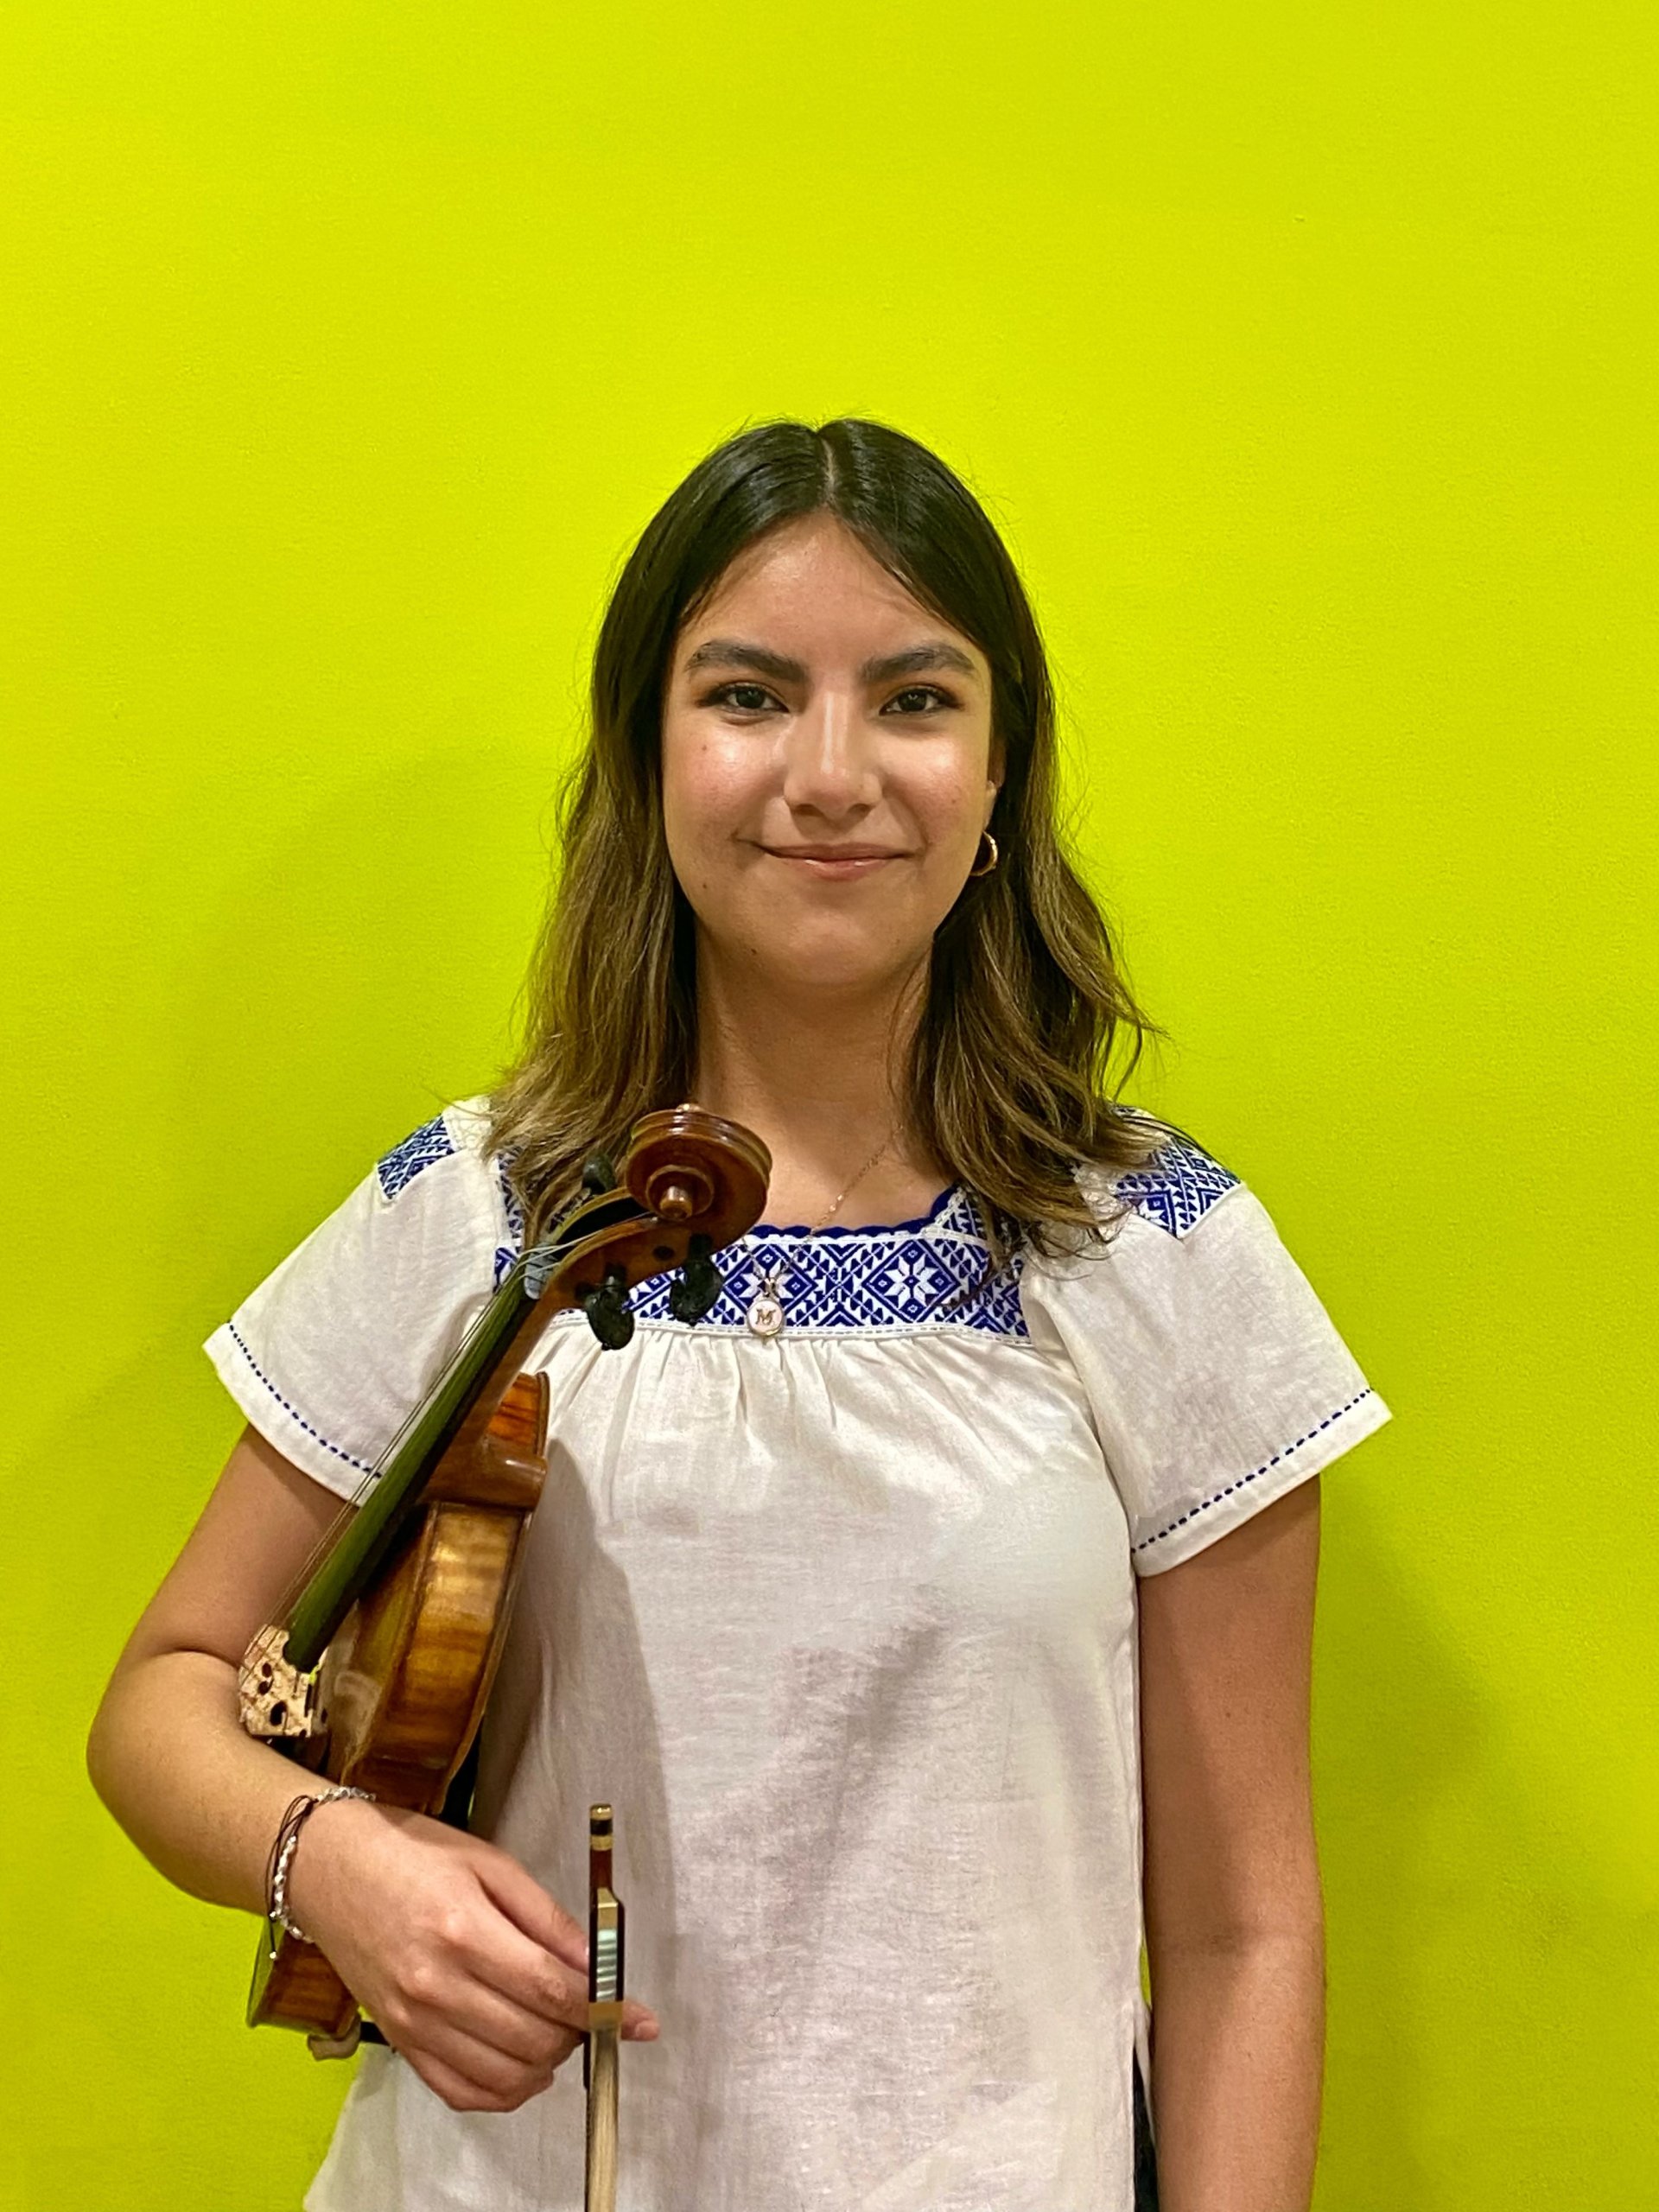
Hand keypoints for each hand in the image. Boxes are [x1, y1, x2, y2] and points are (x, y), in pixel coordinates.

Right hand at [285, 1799, 658, 2111]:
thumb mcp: (491, 1863)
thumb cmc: (412, 1854)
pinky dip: (503, 2091)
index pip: (550, 1988)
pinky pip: (461, 2091)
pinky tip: (522, 2064)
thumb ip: (546, 1918)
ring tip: (558, 2032)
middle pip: (533, 2038)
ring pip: (504, 2076)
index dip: (604, 2008)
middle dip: (579, 2032)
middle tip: (592, 2011)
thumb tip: (595, 1962)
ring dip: (548, 2064)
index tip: (639, 2019)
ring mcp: (413, 2021)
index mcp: (464, 1929)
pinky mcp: (399, 2041)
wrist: (330, 1869)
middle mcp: (436, 1984)